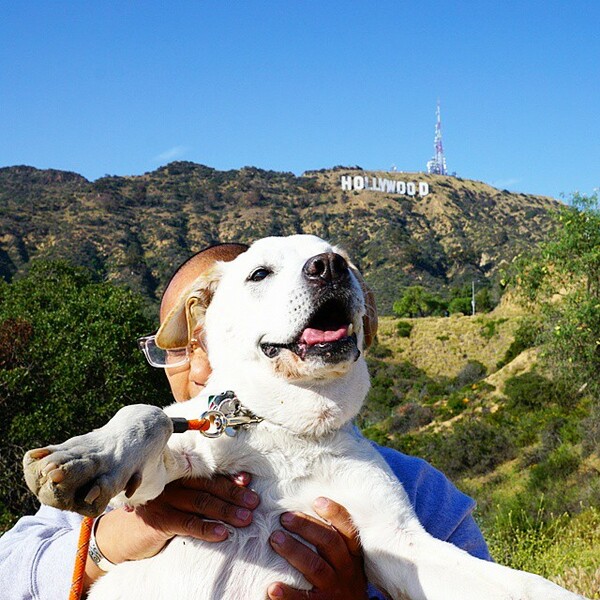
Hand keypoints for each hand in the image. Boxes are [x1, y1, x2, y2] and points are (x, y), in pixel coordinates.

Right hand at [85, 473, 258, 586]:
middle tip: (254, 503)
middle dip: (233, 494)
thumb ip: (200, 493)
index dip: (229, 478)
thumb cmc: (158, 514)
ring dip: (226, 511)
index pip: (208, 474)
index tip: (248, 482)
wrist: (121, 535)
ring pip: (201, 503)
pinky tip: (222, 534)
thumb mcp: (178, 501)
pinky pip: (187, 523)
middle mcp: (172, 483)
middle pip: (208, 486)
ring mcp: (164, 500)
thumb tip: (237, 489)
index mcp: (178, 475)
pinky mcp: (158, 520)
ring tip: (245, 518)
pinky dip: (207, 528)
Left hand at [267, 497, 367, 599]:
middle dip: (306, 527)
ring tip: (275, 538)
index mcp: (352, 555)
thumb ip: (333, 539)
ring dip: (294, 550)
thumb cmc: (342, 580)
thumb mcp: (346, 560)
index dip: (335, 513)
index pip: (348, 530)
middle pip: (329, 542)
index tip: (317, 500)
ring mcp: (333, 589)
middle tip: (284, 517)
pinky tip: (273, 587)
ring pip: (315, 566)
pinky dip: (288, 594)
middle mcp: (345, 570)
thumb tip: (308, 506)